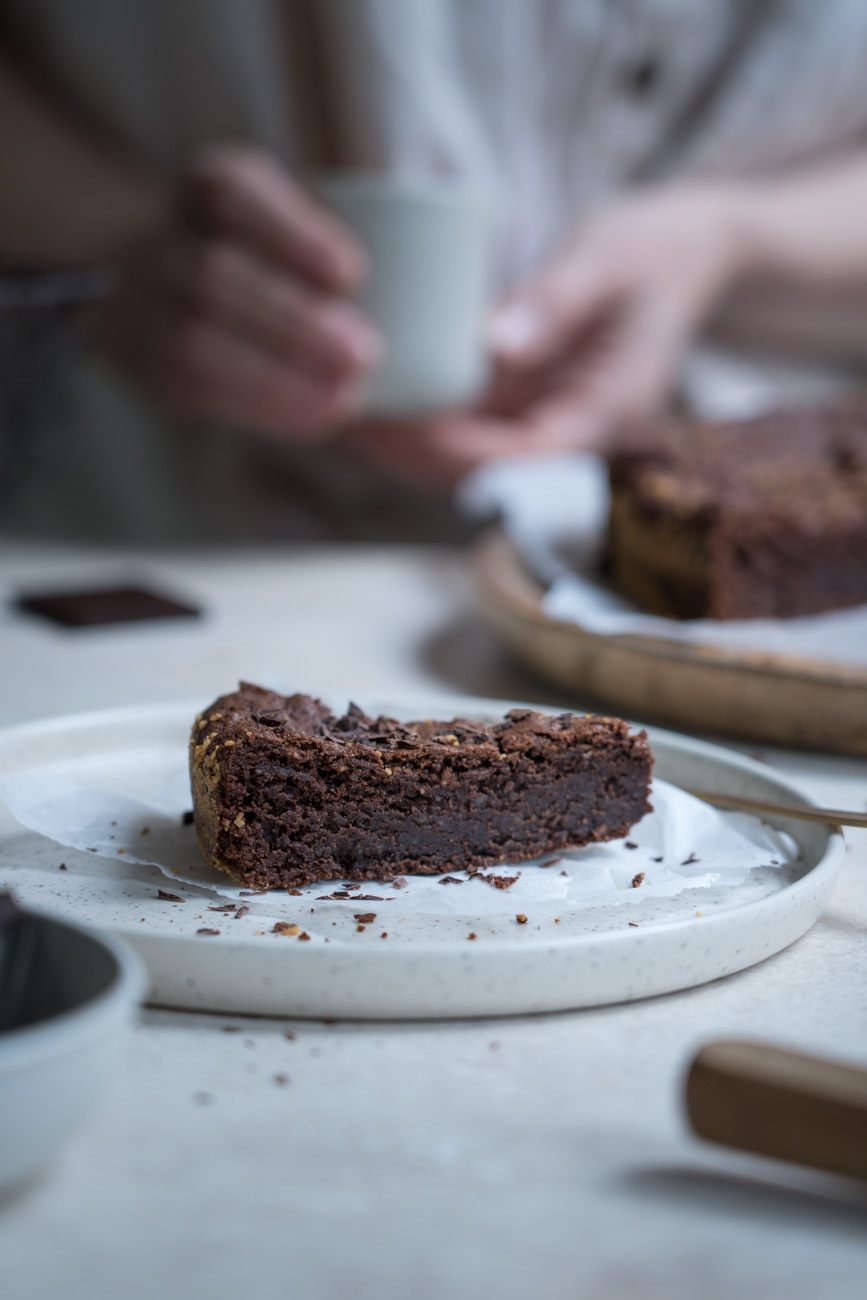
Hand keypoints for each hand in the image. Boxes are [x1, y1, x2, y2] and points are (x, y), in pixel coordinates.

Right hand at [93, 145, 382, 436]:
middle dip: (292, 319)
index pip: (234, 195)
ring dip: (276, 375)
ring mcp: (146, 308)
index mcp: (208, 190)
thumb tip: (461, 305)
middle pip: (216, 276)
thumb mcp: (292, 222)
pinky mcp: (149, 368)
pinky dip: (260, 408)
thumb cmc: (271, 256)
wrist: (161, 287)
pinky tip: (316, 421)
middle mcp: (165, 242)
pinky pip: (197, 392)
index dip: (291, 232)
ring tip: (345, 400)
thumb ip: (357, 246)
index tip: (353, 273)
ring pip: (196, 343)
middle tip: (365, 354)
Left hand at [349, 184, 745, 486]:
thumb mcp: (611, 258)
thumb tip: (495, 346)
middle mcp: (569, 432)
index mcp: (605, 414)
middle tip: (335, 412)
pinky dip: (416, 411)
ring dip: (401, 439)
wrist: (684, 252)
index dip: (447, 452)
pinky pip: (462, 423)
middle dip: (406, 453)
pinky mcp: (520, 402)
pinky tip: (367, 384)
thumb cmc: (655, 249)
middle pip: (478, 471)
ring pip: (462, 455)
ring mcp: (542, 420)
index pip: (518, 461)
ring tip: (333, 401)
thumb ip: (559, 301)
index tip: (386, 423)